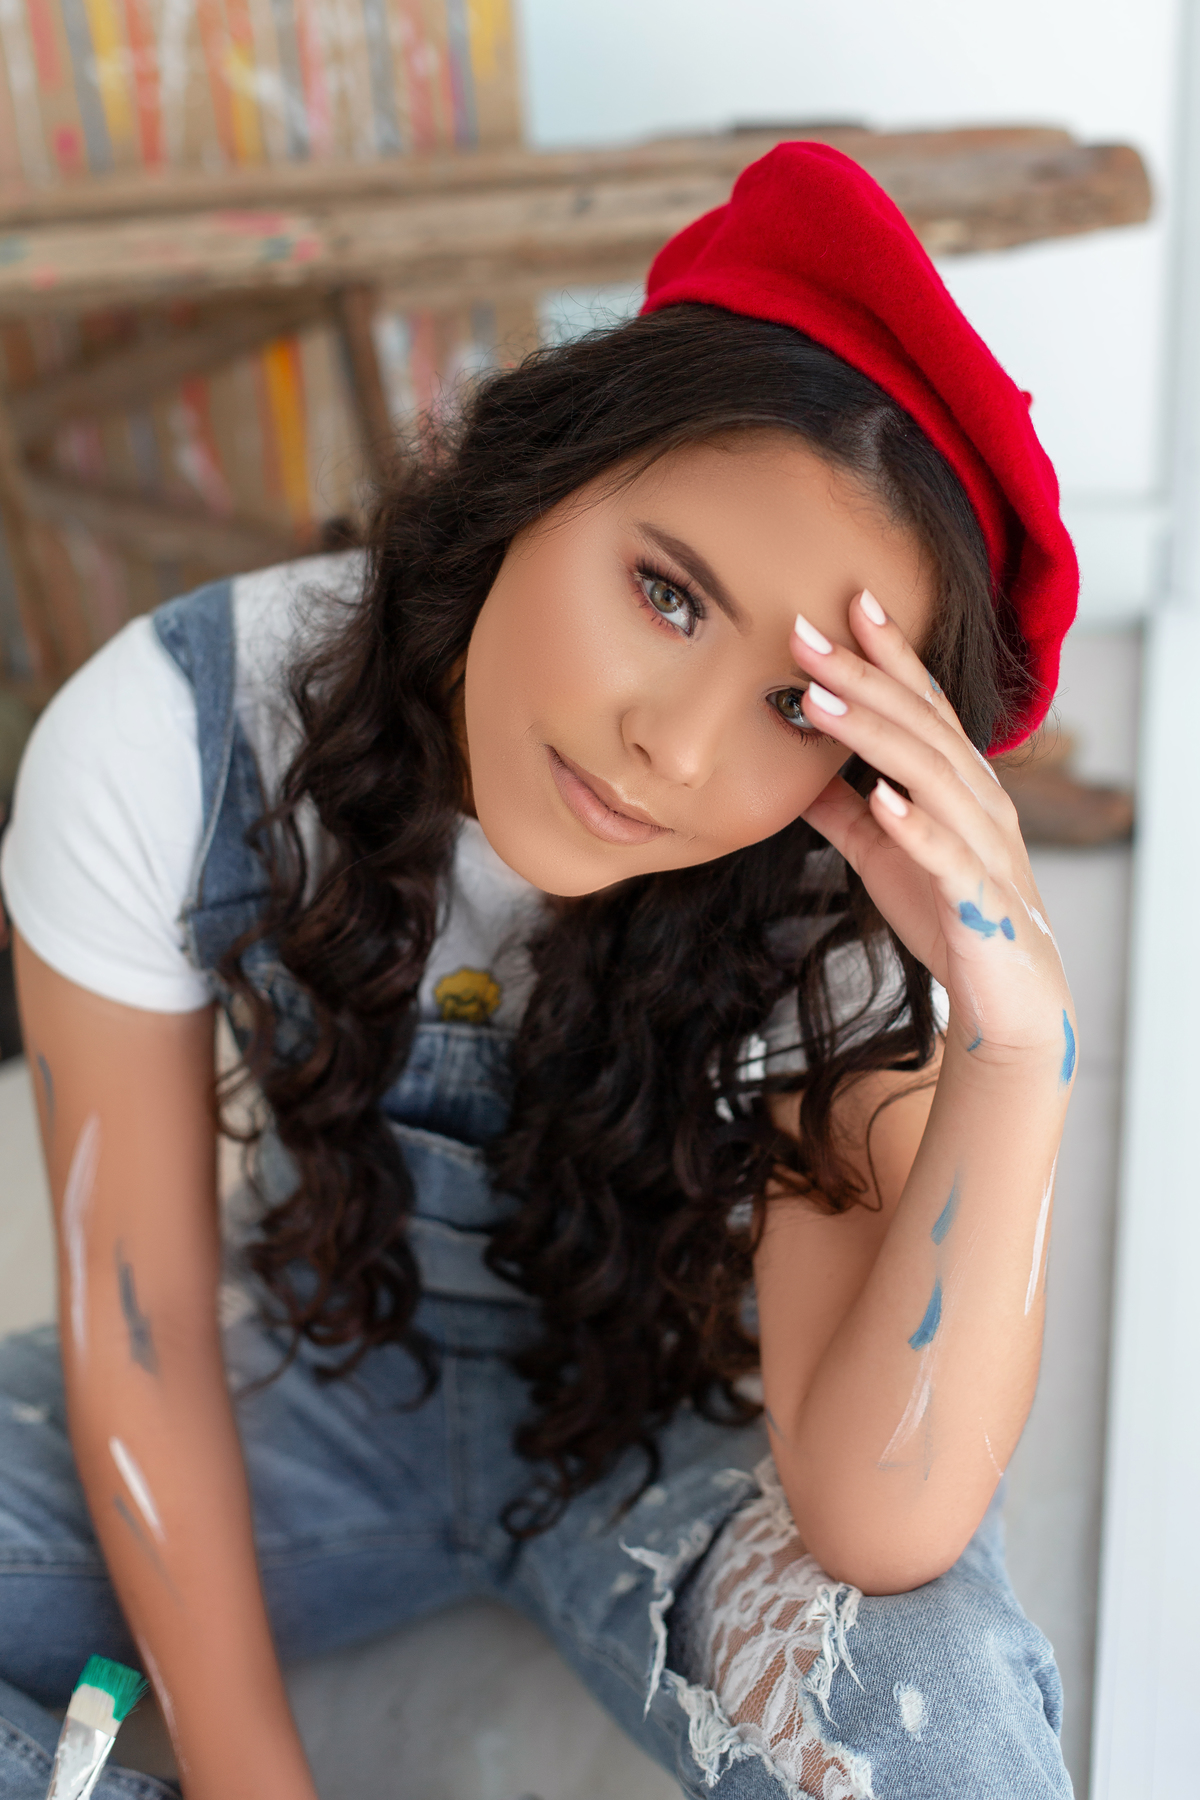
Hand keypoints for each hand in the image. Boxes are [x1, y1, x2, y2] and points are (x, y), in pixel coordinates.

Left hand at [793, 591, 1074, 1069]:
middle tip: (805, 635)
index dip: (890, 653)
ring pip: (933, 777)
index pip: (925, 704)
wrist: (1009, 1000)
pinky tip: (883, 799)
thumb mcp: (882, 854)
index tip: (850, 601)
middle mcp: (981, 802)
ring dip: (877, 736)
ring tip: (821, 701)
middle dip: (864, 676)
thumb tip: (791, 773)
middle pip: (921, 725)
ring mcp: (986, 848)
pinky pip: (950, 856)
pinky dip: (917, 826)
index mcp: (960, 784)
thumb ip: (844, 811)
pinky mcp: (982, 902)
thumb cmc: (948, 917)